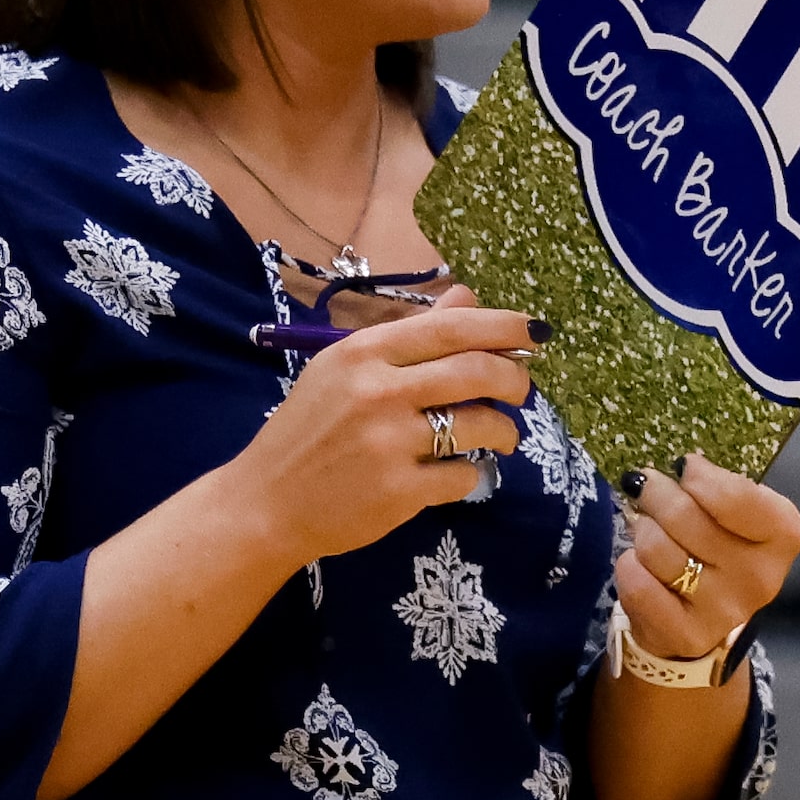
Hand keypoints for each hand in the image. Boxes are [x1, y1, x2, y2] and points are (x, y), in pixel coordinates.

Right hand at [229, 287, 540, 560]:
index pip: (450, 327)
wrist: (265, 504)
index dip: (503, 326)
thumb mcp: (344, 369)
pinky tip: (457, 474)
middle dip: (516, 378)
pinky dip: (472, 474)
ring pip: (481, 424)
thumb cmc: (307, 432)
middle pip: (477, 370)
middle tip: (522, 390)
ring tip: (500, 436)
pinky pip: (465, 476)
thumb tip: (468, 296)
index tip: (534, 331)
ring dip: (504, 430)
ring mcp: (389, 443)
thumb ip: (408, 333)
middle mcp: (378, 392)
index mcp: (363, 353)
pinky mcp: (399, 492)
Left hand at [615, 455, 799, 661]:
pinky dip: (630, 565)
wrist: (704, 617)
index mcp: (782, 535)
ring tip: (649, 530)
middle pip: (684, 517)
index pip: (733, 496)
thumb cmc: (721, 549)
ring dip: (642, 531)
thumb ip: (718, 486)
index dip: (699, 476)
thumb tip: (681, 467)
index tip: (683, 467)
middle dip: (656, 494)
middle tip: (648, 488)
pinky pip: (637, 582)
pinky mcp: (685, 634)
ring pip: (655, 547)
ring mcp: (723, 611)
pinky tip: (641, 565)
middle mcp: (760, 577)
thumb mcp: (736, 512)